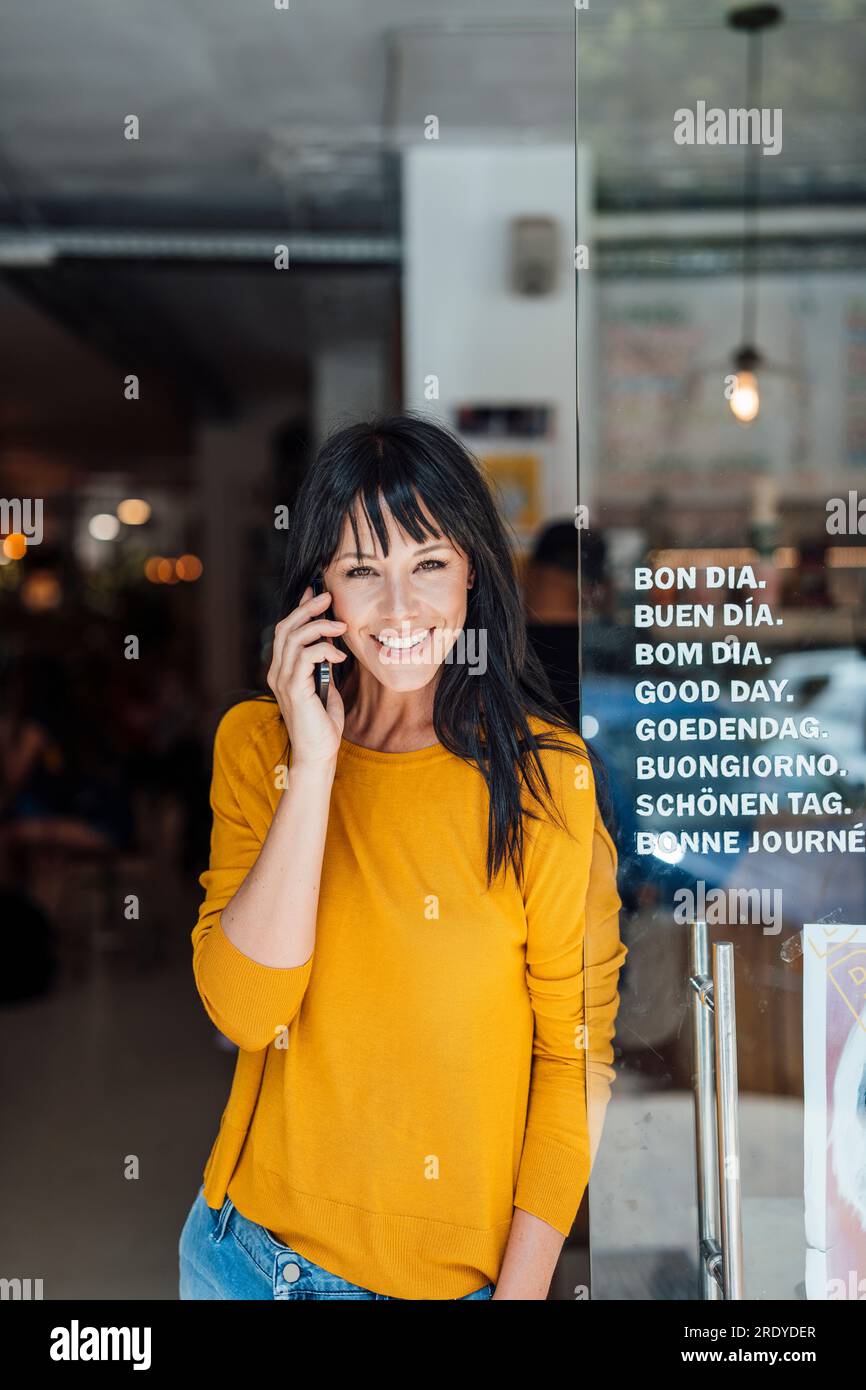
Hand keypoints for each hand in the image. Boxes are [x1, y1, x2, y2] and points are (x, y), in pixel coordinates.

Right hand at [267, 585, 348, 766]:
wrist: (318, 753)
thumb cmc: (323, 724)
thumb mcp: (325, 687)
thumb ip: (322, 666)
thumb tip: (330, 644)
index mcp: (282, 671)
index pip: (285, 631)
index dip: (299, 609)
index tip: (316, 594)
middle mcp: (278, 673)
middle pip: (286, 628)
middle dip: (307, 608)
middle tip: (328, 598)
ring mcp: (283, 680)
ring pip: (294, 638)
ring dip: (320, 627)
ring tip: (341, 626)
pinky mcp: (294, 689)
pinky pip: (305, 656)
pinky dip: (324, 649)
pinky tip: (338, 655)